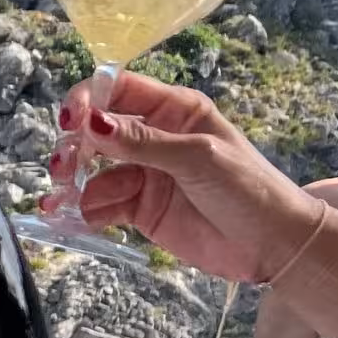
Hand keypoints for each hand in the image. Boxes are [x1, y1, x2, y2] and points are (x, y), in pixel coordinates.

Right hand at [44, 71, 323, 282]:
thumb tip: (91, 123)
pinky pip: (101, 203)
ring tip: (61, 200)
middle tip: (64, 168)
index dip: (88, 100)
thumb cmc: (249, 189)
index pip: (118, 90)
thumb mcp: (197, 158)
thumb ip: (142, 142)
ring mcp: (144, 173)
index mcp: (173, 110)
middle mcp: (153, 136)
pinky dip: (81, 210)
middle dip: (74, 147)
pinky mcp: (139, 208)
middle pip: (96, 131)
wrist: (277, 247)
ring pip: (93, 170)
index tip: (70, 121)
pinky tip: (68, 218)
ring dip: (72, 182)